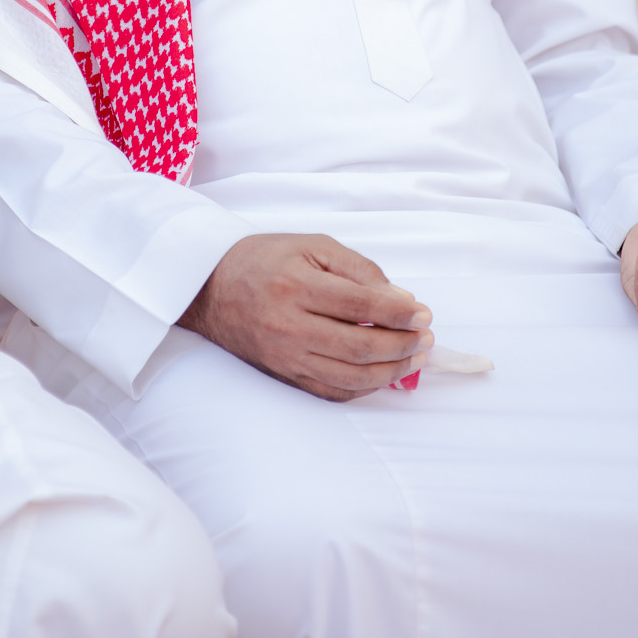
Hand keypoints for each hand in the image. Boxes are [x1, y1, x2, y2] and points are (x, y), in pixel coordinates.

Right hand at [178, 233, 432, 401]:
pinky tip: (383, 374)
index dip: (400, 313)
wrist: (210, 288)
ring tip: (415, 358)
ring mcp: (286, 357)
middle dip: (403, 345)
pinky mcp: (284, 375)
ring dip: (391, 372)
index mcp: (296, 286)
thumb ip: (359, 270)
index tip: (424, 313)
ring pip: (350, 377)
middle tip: (427, 338)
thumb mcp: (312, 245)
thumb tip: (401, 300)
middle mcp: (289, 327)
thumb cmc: (266, 259)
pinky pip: (332, 392)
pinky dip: (364, 387)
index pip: (361, 306)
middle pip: (359, 348)